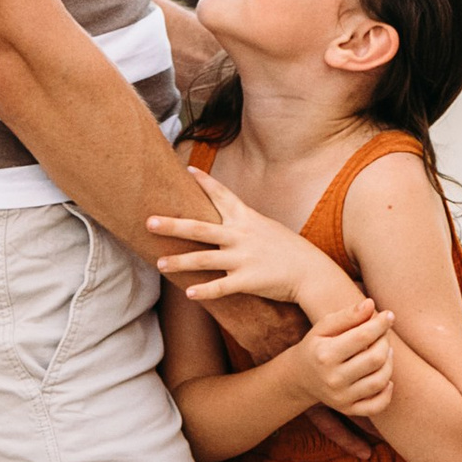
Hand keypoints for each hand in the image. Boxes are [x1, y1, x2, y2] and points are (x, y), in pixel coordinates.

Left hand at [149, 177, 355, 328]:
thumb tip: (227, 220)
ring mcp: (243, 258)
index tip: (188, 169)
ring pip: (204, 259)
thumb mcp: (268, 229)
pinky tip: (188, 293)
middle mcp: (241, 236)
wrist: (312, 272)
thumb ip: (245, 224)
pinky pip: (221, 286)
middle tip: (148, 220)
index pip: (223, 196)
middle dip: (173, 224)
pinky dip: (204, 290)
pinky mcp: (248, 280)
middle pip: (200, 228)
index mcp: (247, 220)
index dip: (205, 182)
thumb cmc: (289, 251)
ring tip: (158, 263)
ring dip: (179, 261)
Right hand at [294, 306, 395, 425]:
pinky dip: (387, 392)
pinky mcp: (348, 409)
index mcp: (325, 354)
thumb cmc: (317, 345)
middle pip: (375, 359)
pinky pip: (377, 405)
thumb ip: (347, 315)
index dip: (380, 323)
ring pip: (380, 380)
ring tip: (385, 351)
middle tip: (383, 334)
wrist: (301, 377)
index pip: (363, 337)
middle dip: (385, 342)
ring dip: (389, 363)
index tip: (389, 315)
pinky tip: (386, 378)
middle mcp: (333, 379)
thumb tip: (371, 304)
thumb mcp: (324, 327)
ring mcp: (341, 397)